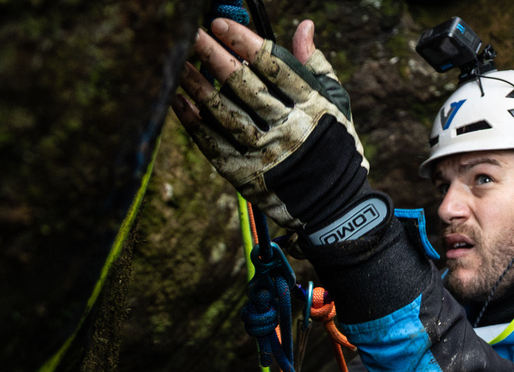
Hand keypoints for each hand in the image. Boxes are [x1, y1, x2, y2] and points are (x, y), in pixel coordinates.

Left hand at [171, 19, 369, 231]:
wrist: (334, 206)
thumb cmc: (334, 146)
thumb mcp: (335, 103)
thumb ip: (315, 65)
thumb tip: (304, 26)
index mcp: (312, 107)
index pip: (275, 68)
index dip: (245, 43)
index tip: (221, 24)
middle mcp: (289, 130)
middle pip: (247, 88)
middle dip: (216, 57)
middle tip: (192, 34)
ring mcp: (267, 155)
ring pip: (226, 115)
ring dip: (199, 88)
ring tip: (178, 63)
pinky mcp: (248, 176)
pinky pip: (215, 146)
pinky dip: (195, 124)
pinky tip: (180, 101)